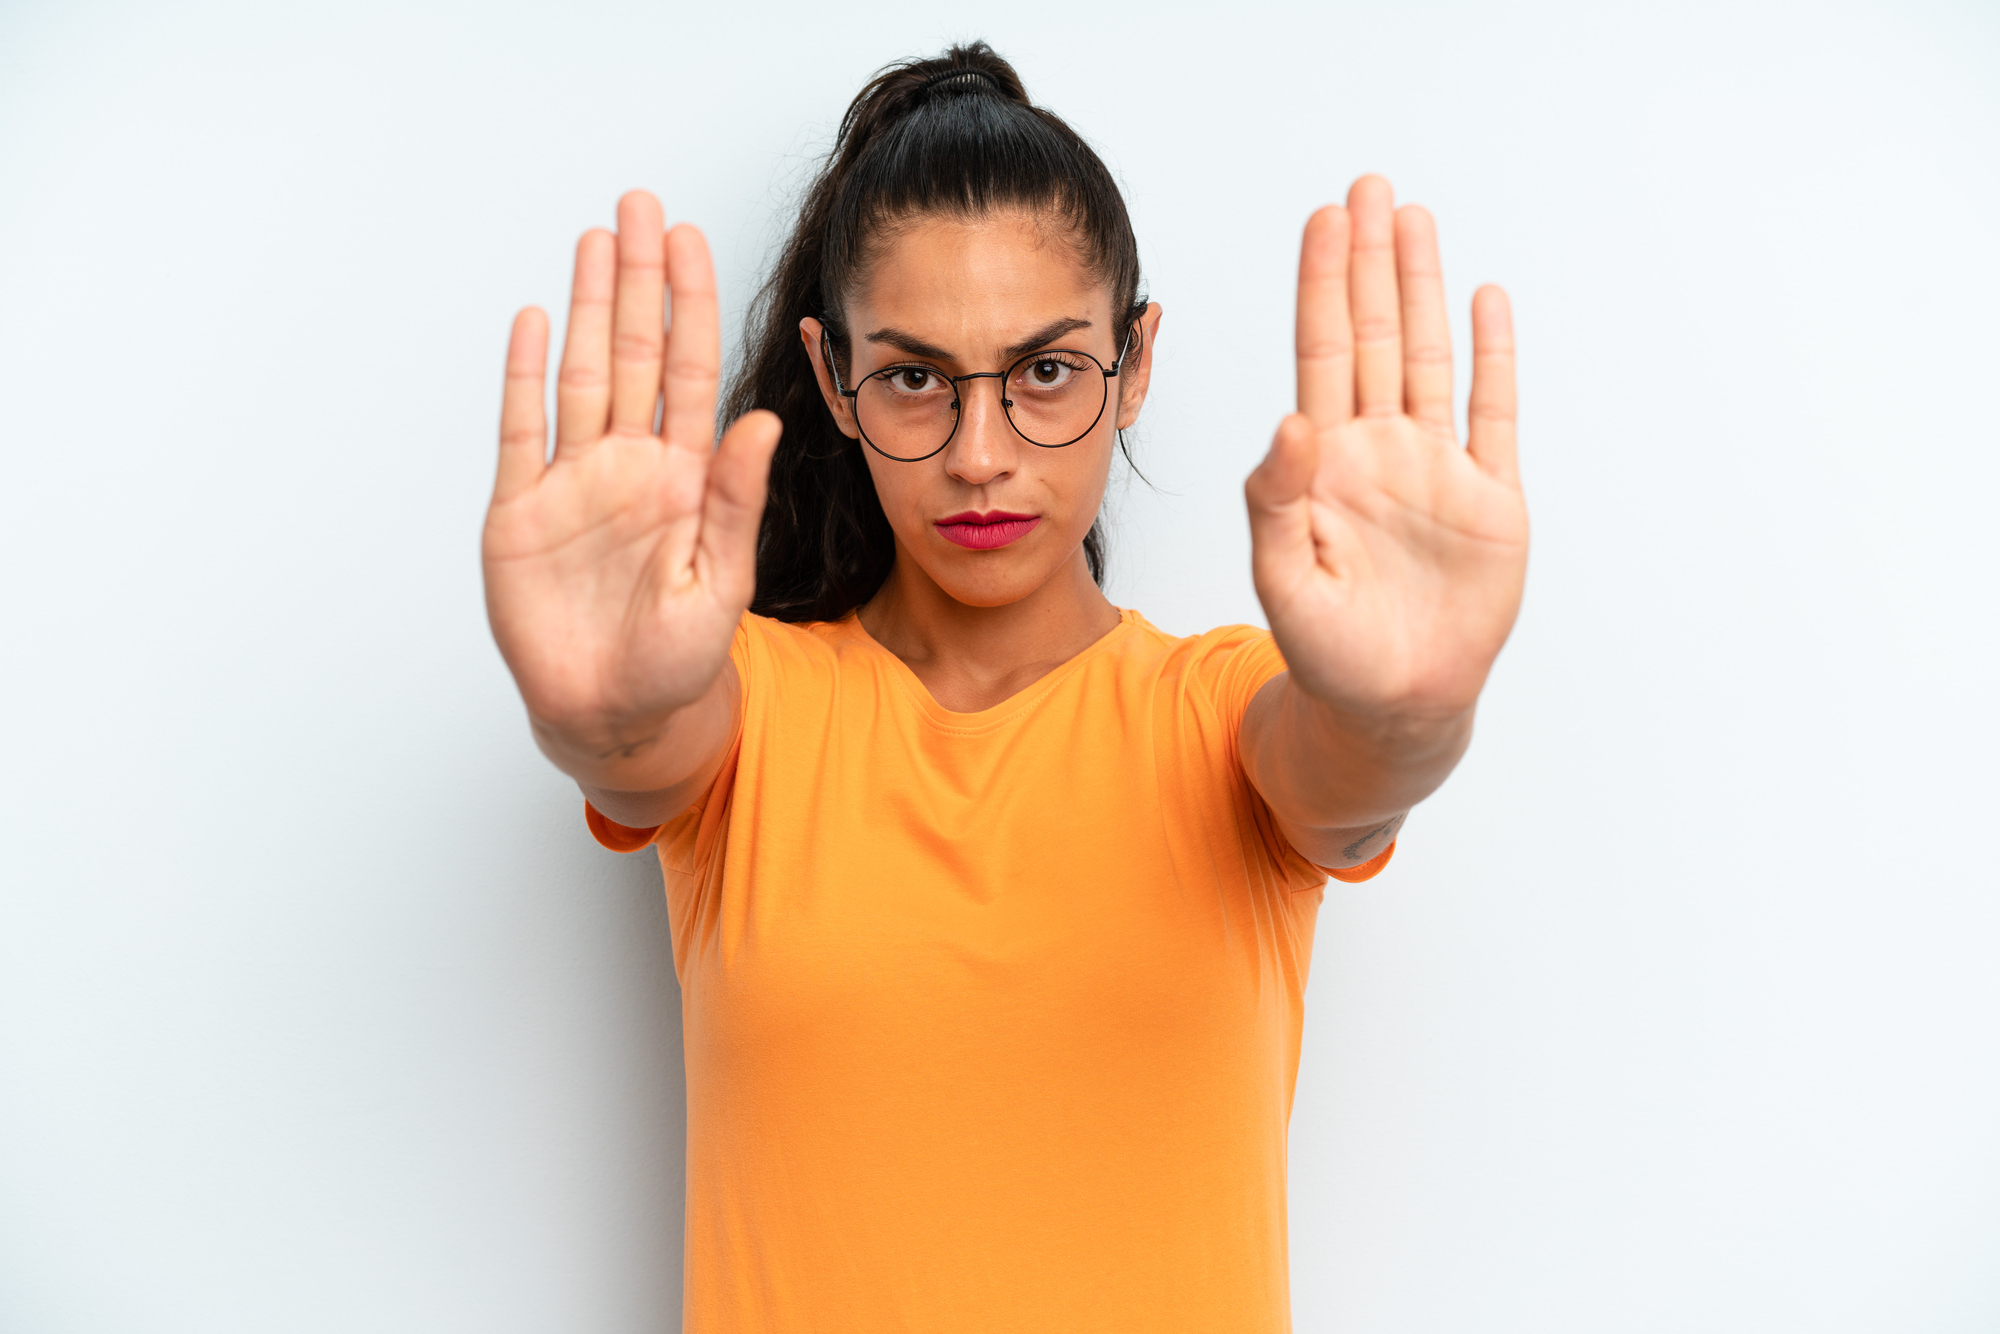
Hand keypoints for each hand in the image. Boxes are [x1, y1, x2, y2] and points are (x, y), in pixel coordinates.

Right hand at [483, 192, 780, 759]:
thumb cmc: (679, 657)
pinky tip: (531, 321)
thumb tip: (763, 422)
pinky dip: (522, 376)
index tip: (690, 240)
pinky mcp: (521, 513)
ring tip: (593, 240)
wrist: (617, 714)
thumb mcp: (721, 579)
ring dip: (582, 307)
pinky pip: (521, 432)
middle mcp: (629, 465)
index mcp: (684, 476)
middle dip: (635, 278)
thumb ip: (737, 500)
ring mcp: (573, 483)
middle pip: (630, 351)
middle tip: (639, 205)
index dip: (687, 304)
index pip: (688, 370)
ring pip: (579, 374)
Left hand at [1245, 175, 1527, 723]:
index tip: (1326, 221)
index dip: (1322, 285)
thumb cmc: (1327, 651)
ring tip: (1417, 222)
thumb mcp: (1282, 578)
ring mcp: (1434, 468)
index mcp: (1323, 462)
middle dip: (1371, 262)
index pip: (1319, 353)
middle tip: (1371, 189)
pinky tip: (1486, 304)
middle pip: (1372, 335)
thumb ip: (1275, 501)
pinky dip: (1493, 359)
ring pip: (1428, 357)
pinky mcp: (1489, 498)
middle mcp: (1377, 449)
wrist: (1394, 705)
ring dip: (1424, 290)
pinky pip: (1493, 414)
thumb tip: (1289, 421)